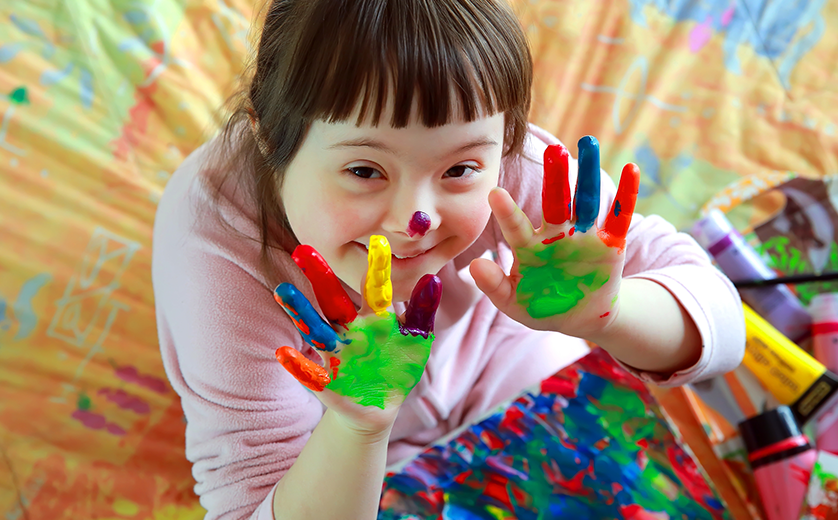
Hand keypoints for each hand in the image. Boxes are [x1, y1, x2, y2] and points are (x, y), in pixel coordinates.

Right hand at [273, 237, 441, 433]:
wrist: (380, 406)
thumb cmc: (398, 366)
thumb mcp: (416, 340)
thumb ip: (422, 312)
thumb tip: (432, 278)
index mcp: (373, 318)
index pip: (374, 288)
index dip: (376, 267)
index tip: (377, 240)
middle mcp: (349, 330)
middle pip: (333, 300)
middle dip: (320, 277)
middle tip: (303, 249)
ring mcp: (336, 354)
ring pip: (316, 329)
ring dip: (300, 311)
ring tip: (283, 290)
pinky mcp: (327, 382)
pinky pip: (310, 373)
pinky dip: (297, 365)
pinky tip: (283, 353)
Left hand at [470, 136, 639, 339]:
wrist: (580, 318)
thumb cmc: (541, 306)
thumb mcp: (514, 303)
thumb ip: (494, 286)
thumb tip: (474, 265)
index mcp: (529, 246)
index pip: (516, 227)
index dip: (507, 212)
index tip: (494, 193)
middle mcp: (556, 234)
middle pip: (555, 201)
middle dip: (554, 177)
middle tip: (552, 151)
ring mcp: (583, 236)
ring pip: (586, 200)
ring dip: (587, 174)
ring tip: (588, 143)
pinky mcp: (610, 243)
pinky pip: (619, 216)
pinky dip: (627, 194)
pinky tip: (632, 169)